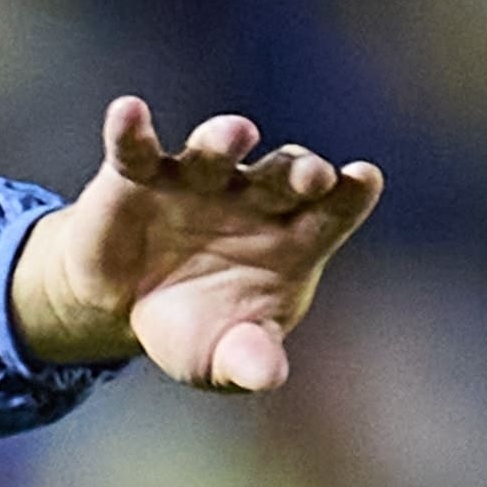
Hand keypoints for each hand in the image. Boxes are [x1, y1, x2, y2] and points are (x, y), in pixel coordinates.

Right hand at [7, 98, 384, 389]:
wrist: (122, 310)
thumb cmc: (193, 328)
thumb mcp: (221, 359)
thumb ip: (248, 362)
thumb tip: (267, 375)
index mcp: (293, 238)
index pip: (334, 210)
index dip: (352, 193)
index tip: (364, 179)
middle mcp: (252, 197)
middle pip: (285, 174)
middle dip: (299, 171)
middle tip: (312, 175)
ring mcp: (197, 179)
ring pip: (216, 150)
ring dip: (224, 138)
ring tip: (235, 136)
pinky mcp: (137, 175)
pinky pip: (135, 148)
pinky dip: (130, 130)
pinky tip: (128, 111)